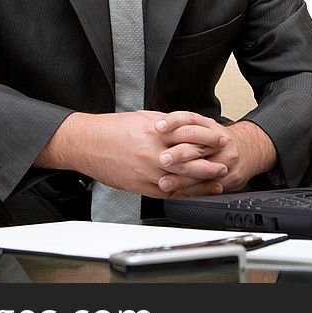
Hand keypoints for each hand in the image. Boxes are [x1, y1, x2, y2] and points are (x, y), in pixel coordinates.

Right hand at [36, 111, 227, 197]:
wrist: (87, 143)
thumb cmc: (111, 129)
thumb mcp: (142, 118)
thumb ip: (164, 124)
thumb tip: (182, 126)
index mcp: (156, 132)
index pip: (190, 137)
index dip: (208, 140)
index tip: (220, 141)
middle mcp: (154, 152)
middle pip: (190, 161)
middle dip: (210, 164)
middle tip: (225, 165)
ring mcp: (147, 171)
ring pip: (181, 180)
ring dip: (202, 183)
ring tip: (216, 183)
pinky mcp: (140, 185)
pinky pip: (166, 192)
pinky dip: (182, 194)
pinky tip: (192, 194)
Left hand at [154, 112, 276, 196]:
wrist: (248, 150)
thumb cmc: (217, 140)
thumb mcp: (203, 127)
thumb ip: (181, 127)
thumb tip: (153, 123)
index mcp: (209, 126)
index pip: (191, 119)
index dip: (174, 122)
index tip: (158, 127)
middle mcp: (219, 142)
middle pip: (197, 146)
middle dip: (178, 154)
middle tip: (161, 159)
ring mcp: (226, 160)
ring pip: (203, 170)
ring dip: (181, 179)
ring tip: (164, 182)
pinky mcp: (231, 178)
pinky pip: (209, 187)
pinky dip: (191, 192)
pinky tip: (177, 194)